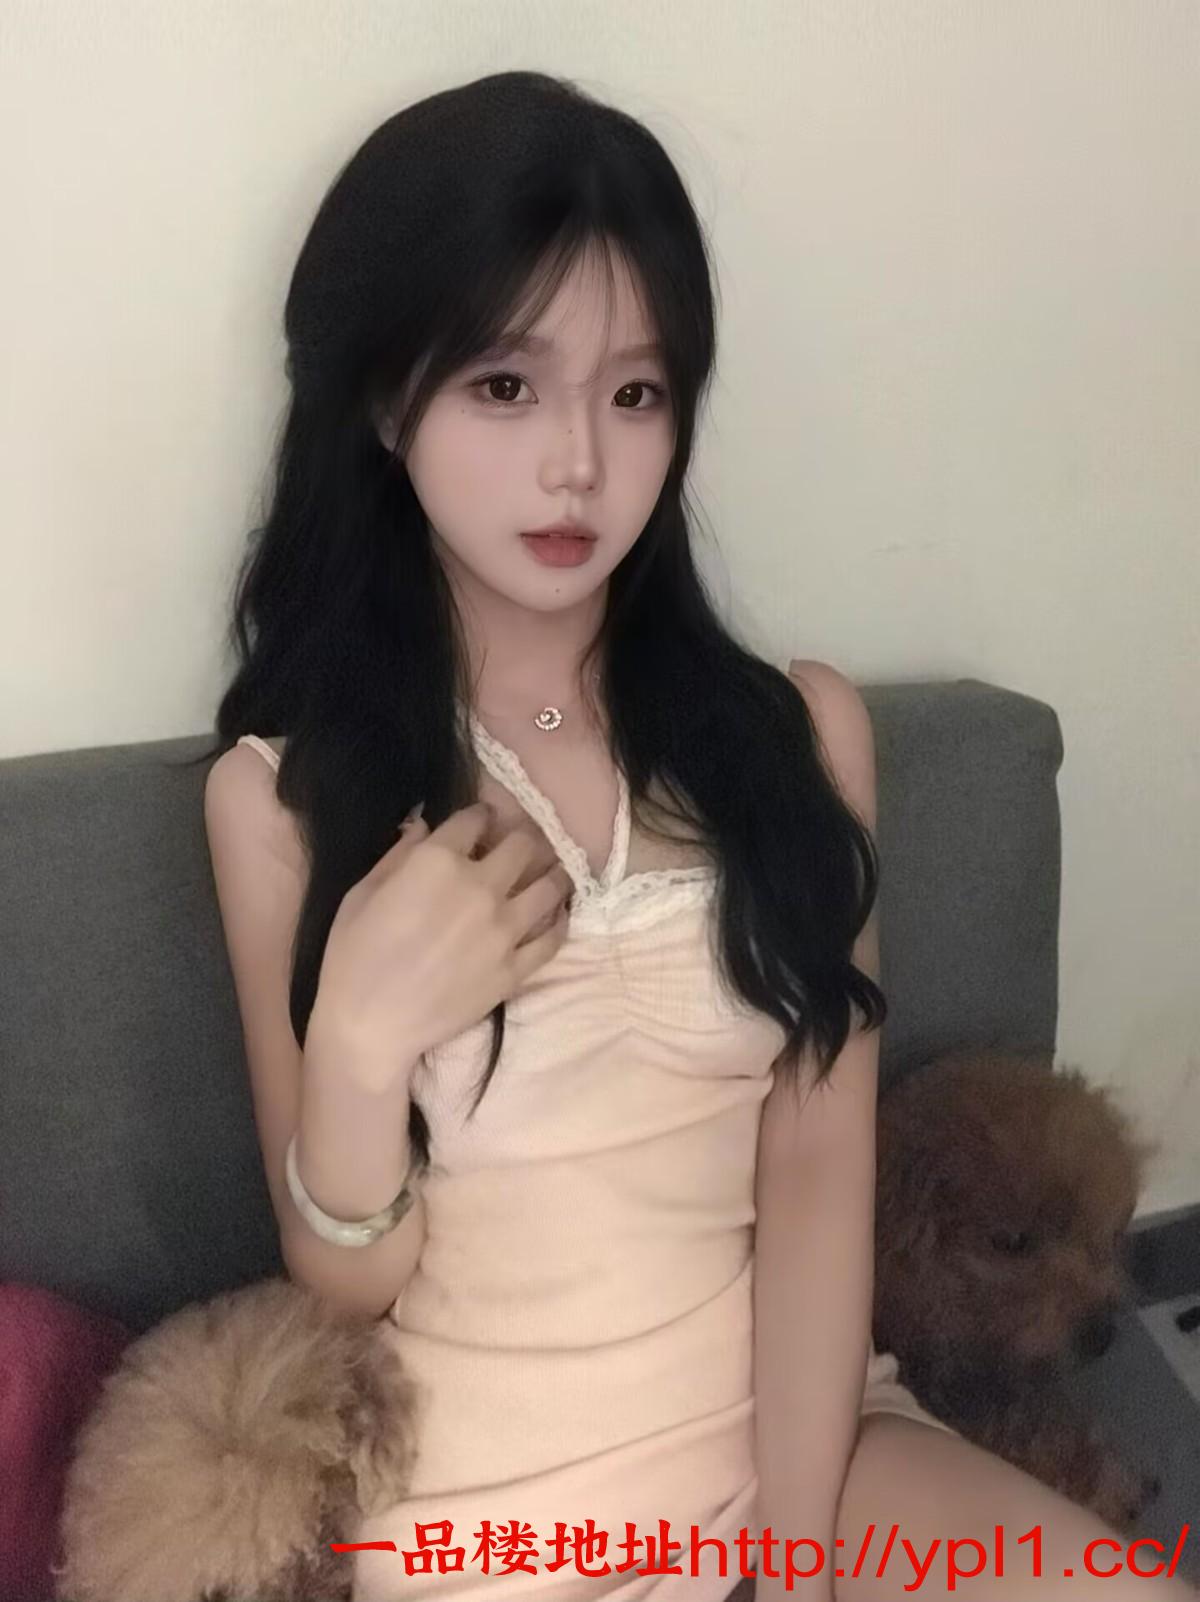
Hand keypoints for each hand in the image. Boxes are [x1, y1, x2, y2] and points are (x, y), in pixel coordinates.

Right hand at [315, 801, 572, 1088]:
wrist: (370, 1026)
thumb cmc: (353, 957)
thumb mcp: (362, 893)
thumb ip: (399, 854)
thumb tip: (424, 825)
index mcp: (437, 862)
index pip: (476, 819)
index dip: (480, 815)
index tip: (481, 821)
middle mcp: (480, 887)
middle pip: (525, 845)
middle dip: (522, 838)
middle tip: (520, 845)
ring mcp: (504, 930)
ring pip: (552, 886)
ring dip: (553, 873)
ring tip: (551, 873)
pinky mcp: (515, 968)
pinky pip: (554, 937)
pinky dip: (559, 921)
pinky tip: (556, 914)